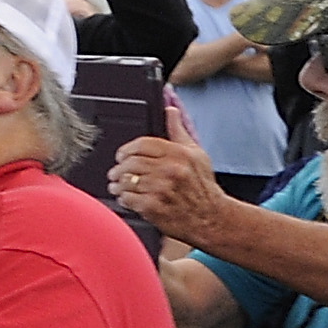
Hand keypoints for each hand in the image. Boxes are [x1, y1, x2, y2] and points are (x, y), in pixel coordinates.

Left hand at [110, 109, 227, 247]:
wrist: (211, 218)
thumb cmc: (203, 187)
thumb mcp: (197, 154)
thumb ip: (179, 131)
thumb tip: (171, 109)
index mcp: (178, 154)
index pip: (141, 144)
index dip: (126, 149)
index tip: (122, 155)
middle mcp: (169, 170)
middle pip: (130, 162)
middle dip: (119, 167)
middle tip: (115, 172)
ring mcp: (160, 189)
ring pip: (126, 180)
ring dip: (117, 183)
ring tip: (116, 185)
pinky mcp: (154, 207)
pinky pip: (128, 198)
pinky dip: (123, 198)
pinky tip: (125, 197)